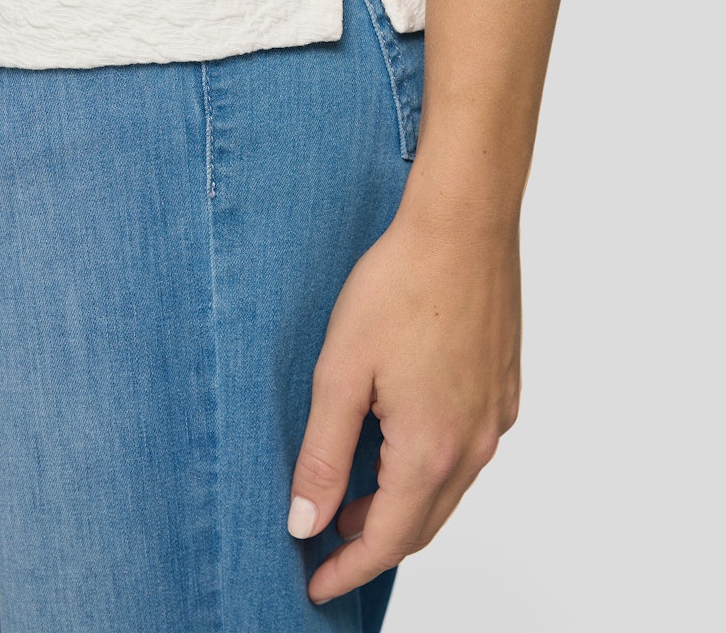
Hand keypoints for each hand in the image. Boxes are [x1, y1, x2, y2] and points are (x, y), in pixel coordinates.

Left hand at [286, 192, 521, 604]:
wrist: (462, 227)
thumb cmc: (401, 287)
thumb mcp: (341, 372)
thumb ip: (323, 455)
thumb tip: (305, 523)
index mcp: (431, 449)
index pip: (386, 540)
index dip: (346, 569)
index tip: (315, 584)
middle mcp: (475, 444)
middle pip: (423, 523)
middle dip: (372, 541)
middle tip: (327, 540)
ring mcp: (496, 416)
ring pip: (448, 488)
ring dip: (402, 503)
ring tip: (355, 492)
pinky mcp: (504, 388)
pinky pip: (468, 449)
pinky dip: (431, 466)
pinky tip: (401, 439)